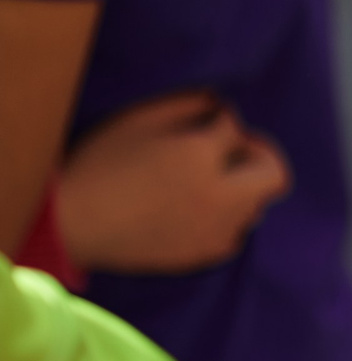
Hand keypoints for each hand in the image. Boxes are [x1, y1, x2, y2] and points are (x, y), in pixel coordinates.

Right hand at [54, 91, 289, 272]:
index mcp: (201, 156)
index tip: (204, 121)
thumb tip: (221, 106)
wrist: (68, 225)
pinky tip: (194, 208)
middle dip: (257, 155)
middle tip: (232, 150)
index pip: (234, 126)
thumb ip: (188, 105)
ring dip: (241, 188)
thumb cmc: (97, 165)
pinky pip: (233, 233)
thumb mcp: (137, 120)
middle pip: (274, 173)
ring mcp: (213, 230)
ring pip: (256, 205)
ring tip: (206, 181)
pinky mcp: (201, 255)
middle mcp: (219, 196)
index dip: (218, 119)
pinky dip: (224, 217)